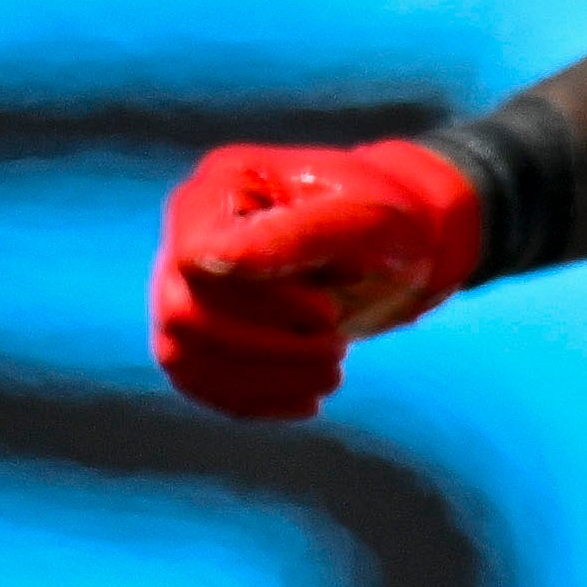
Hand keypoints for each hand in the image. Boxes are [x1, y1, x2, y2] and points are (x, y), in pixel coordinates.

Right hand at [154, 139, 490, 421]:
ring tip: (332, 368)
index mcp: (221, 186)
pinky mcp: (196, 333)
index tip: (325, 310)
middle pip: (185, 315)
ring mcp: (183, 283)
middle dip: (271, 344)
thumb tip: (214, 260)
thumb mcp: (365, 221)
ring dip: (267, 375)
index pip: (196, 260)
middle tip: (336, 341)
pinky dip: (256, 399)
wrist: (404, 253)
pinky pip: (196, 382)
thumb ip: (295, 236)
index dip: (260, 300)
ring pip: (182, 355)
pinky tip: (309, 395)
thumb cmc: (390, 224)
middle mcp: (188, 233)